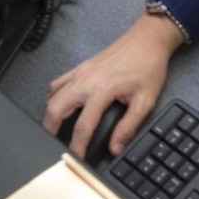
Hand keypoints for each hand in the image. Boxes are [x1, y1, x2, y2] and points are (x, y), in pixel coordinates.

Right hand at [43, 11, 186, 160]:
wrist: (147, 40)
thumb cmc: (148, 66)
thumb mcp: (145, 100)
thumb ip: (128, 126)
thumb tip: (116, 147)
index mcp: (102, 90)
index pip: (83, 126)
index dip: (77, 147)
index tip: (76, 158)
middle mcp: (86, 80)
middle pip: (55, 109)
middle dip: (51, 130)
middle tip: (56, 145)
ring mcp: (80, 72)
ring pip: (52, 96)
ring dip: (51, 114)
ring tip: (55, 129)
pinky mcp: (80, 67)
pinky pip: (58, 82)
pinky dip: (54, 96)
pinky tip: (60, 105)